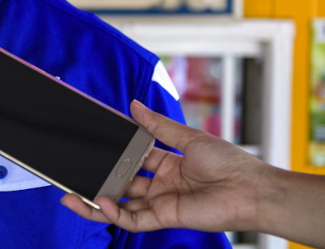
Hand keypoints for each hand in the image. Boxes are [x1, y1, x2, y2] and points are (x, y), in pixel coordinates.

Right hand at [60, 99, 269, 233]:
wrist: (252, 190)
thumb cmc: (230, 163)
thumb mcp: (189, 137)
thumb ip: (157, 126)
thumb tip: (135, 106)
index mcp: (167, 162)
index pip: (131, 157)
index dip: (111, 153)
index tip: (91, 145)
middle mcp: (161, 183)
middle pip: (121, 182)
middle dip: (97, 178)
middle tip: (74, 173)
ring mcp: (161, 201)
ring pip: (121, 204)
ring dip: (97, 201)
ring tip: (72, 195)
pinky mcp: (165, 217)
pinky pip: (134, 218)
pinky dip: (116, 213)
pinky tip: (103, 202)